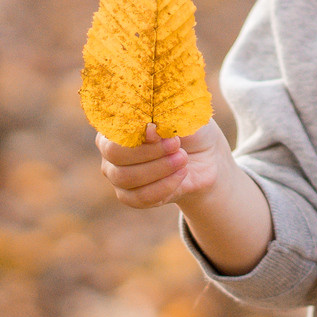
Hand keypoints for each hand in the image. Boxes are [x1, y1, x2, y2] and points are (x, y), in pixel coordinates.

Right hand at [97, 119, 228, 209]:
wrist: (205, 160)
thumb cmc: (189, 132)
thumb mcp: (181, 118)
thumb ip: (163, 120)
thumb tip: (148, 130)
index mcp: (117, 125)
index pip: (113, 128)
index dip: (135, 131)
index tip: (159, 129)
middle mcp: (111, 150)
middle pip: (115, 154)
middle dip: (149, 151)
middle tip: (176, 144)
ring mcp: (117, 176)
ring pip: (126, 177)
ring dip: (159, 168)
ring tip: (183, 158)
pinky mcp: (131, 197)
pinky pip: (140, 197)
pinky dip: (164, 185)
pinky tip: (181, 173)